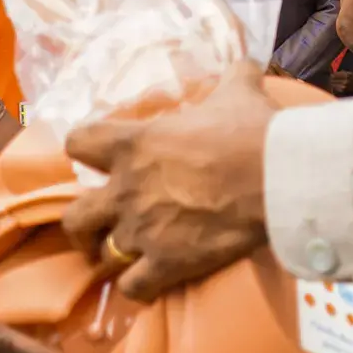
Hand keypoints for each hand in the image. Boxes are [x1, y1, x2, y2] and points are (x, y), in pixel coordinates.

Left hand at [62, 61, 275, 299]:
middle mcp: (126, 190)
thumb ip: (232, 77)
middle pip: (75, 218)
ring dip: (113, 257)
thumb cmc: (254, 131)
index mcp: (133, 144)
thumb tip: (248, 65)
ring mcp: (142, 231)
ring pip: (101, 257)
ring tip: (126, 258)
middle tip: (101, 226)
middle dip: (84, 225)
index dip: (85, 151)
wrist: (278, 177)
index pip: (78, 143)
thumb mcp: (239, 89)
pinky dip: (139, 287)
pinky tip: (151, 282)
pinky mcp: (166, 263)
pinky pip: (133, 287)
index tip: (100, 159)